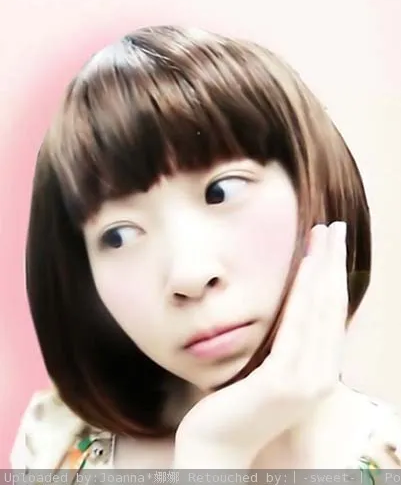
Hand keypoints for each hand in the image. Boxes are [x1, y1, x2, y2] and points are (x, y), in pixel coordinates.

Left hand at [174, 222, 347, 467]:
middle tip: (335, 228)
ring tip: (325, 235)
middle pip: (332, 307)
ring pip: (319, 310)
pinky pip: (296, 326)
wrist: (215, 444)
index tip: (333, 244)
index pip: (332, 315)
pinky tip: (307, 265)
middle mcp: (321, 377)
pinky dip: (305, 291)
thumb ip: (287, 342)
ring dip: (324, 268)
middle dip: (334, 263)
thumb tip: (294, 306)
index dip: (335, 276)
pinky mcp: (282, 381)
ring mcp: (305, 381)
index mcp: (320, 371)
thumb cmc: (237, 401)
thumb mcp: (269, 365)